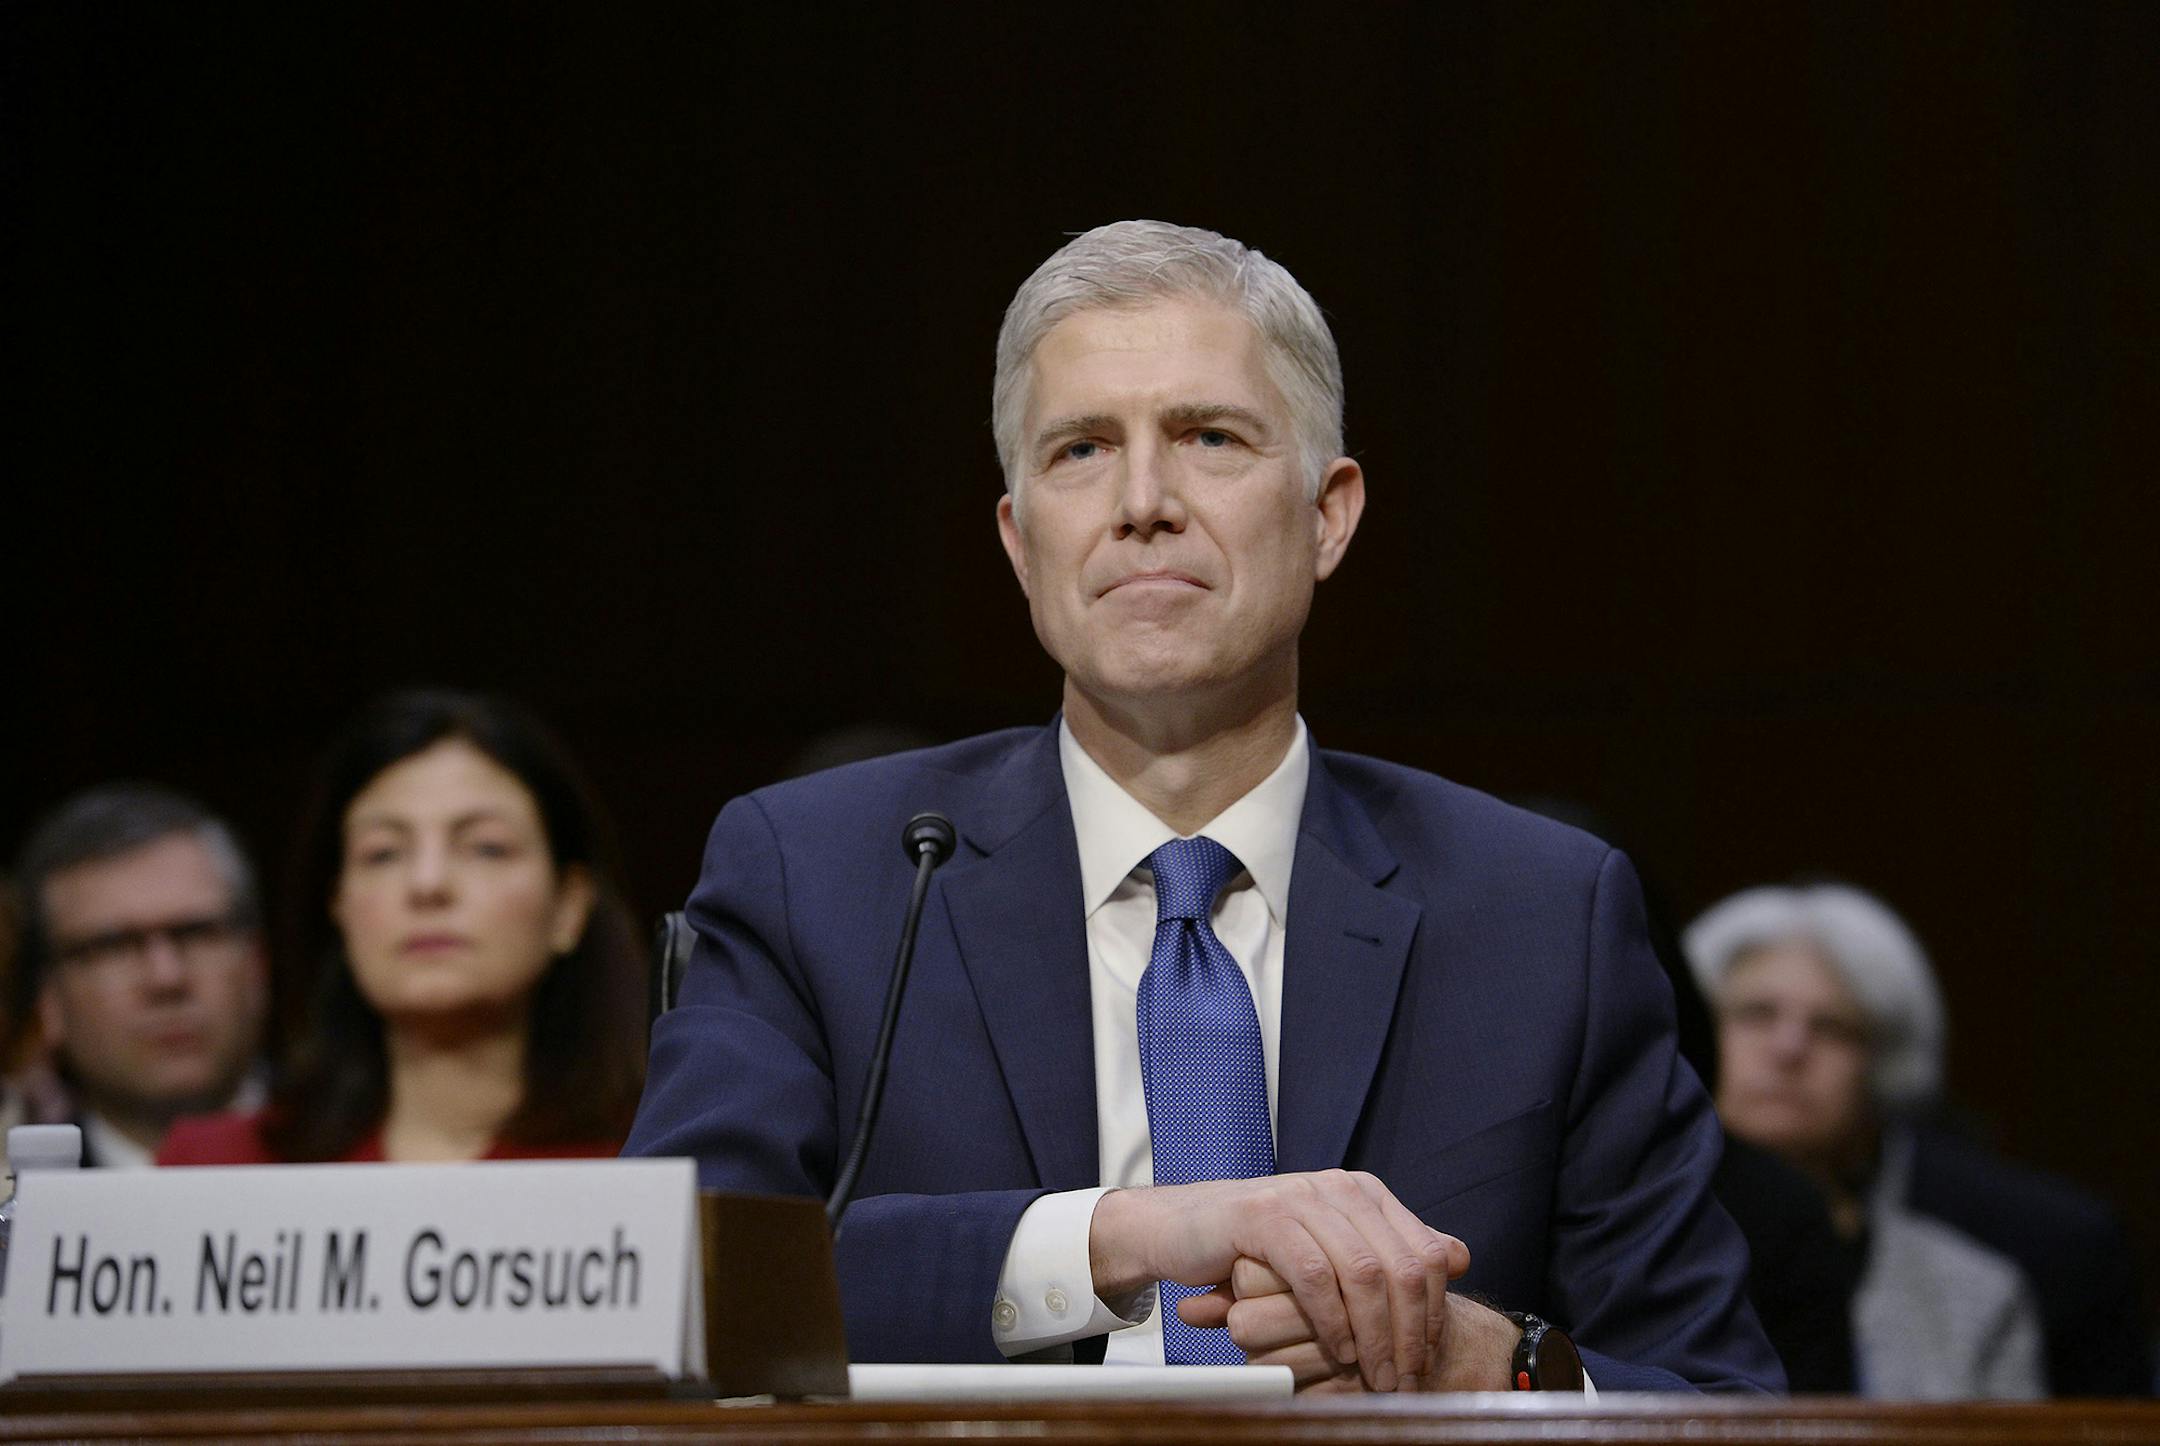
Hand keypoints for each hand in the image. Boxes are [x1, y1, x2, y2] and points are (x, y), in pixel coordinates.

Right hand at [1089, 1171, 1468, 1391]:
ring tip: (1374, 1376)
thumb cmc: (1257, 1248)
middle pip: (1403, 1267)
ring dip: (1376, 1336)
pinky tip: (1337, 1351)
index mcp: (1365, 1193)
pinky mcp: (1264, 1218)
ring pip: (1364, 1274)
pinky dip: (1332, 1322)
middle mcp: (1340, 1188)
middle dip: (1411, 1334)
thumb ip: (1390, 1251)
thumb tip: (1460, 1257)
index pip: (1427, 1253)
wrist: (1178, 1229)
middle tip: (1406, 1380)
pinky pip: (1315, 1277)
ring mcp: (1303, 1198)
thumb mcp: (1331, 1248)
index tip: (1428, 1359)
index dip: (1435, 1312)